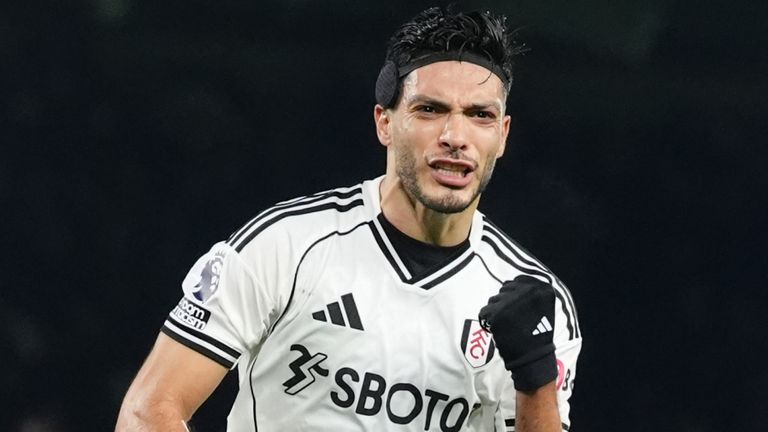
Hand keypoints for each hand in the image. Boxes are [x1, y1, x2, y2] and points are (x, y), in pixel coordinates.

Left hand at [478, 275, 556, 390]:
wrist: (533, 357)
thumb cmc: (537, 333)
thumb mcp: (543, 307)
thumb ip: (529, 292)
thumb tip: (509, 284)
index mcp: (542, 289)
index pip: (518, 281)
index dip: (515, 295)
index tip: (518, 309)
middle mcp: (528, 291)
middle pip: (504, 289)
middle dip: (505, 303)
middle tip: (514, 319)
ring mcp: (512, 302)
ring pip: (493, 300)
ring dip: (496, 311)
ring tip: (508, 325)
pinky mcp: (498, 313)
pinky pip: (484, 312)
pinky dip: (488, 322)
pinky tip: (499, 330)